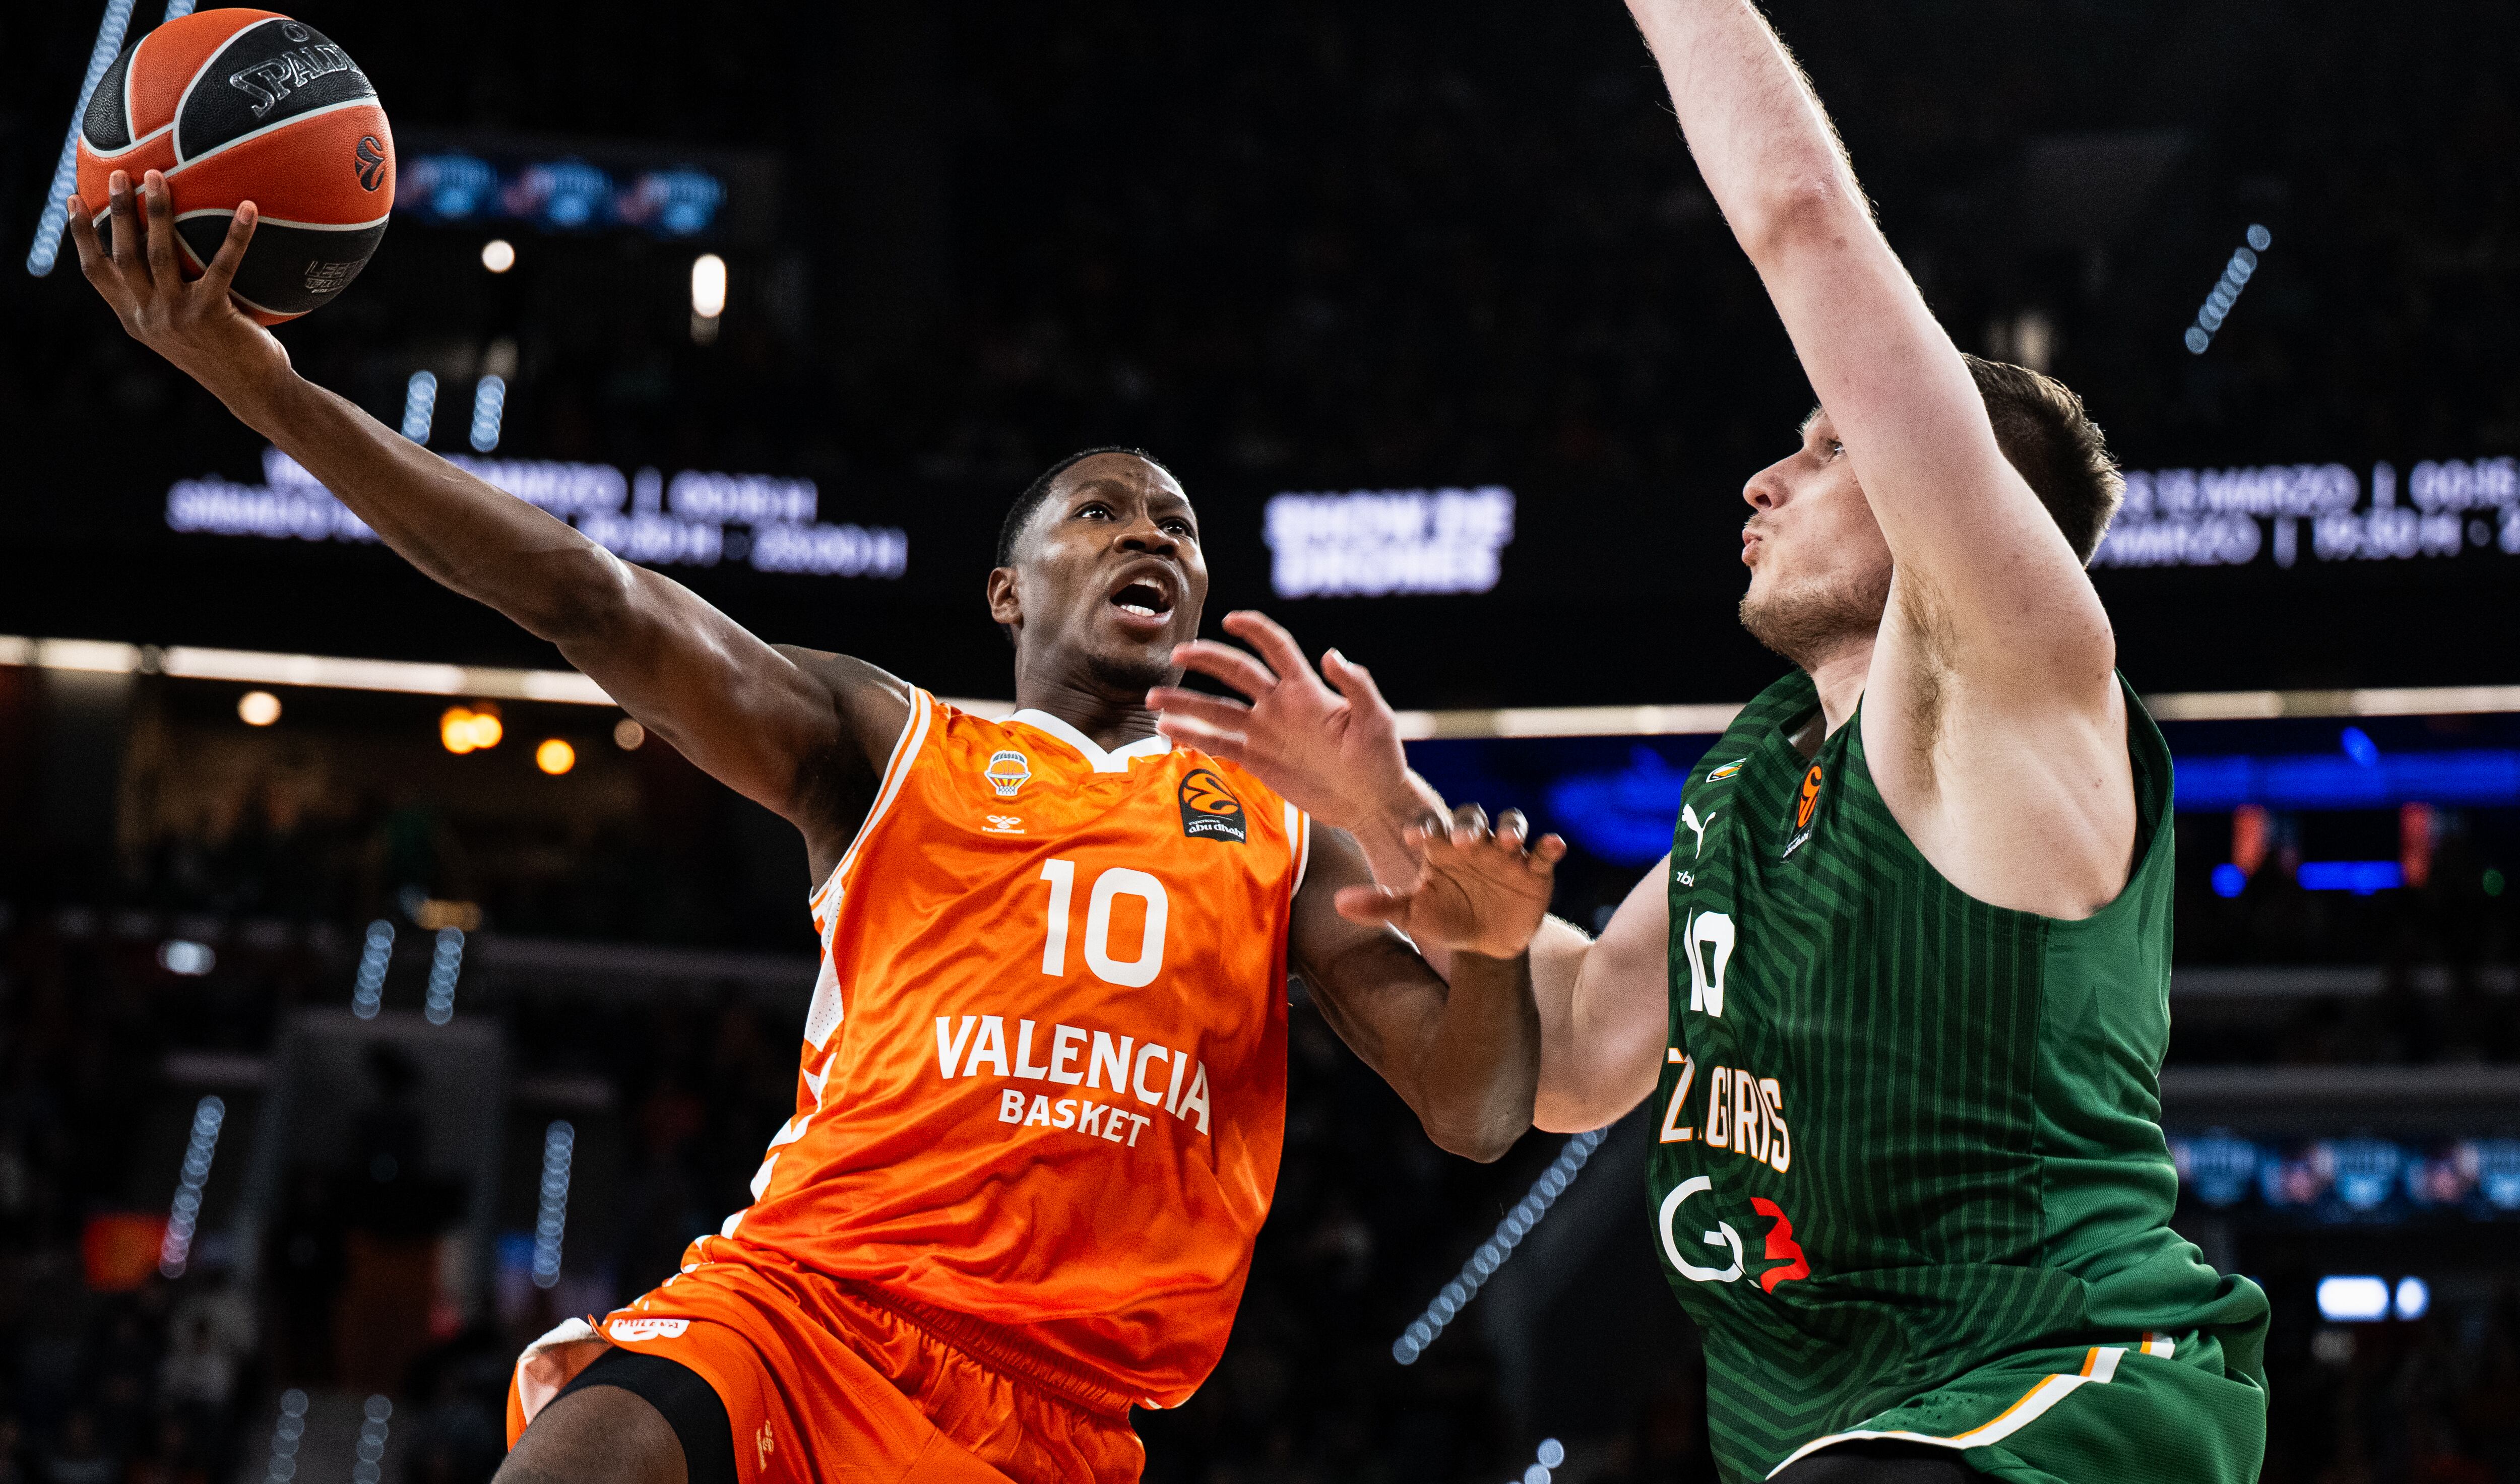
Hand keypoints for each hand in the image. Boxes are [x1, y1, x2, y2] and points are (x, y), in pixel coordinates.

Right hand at [68, 169, 290, 403]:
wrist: (254, 392)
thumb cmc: (226, 354)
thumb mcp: (183, 327)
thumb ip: (167, 297)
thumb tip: (168, 250)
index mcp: (135, 319)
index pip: (97, 272)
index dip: (82, 236)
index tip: (74, 200)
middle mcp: (148, 317)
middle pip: (123, 254)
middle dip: (118, 211)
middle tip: (119, 174)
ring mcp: (176, 316)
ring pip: (158, 254)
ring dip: (157, 213)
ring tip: (159, 177)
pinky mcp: (210, 315)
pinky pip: (222, 265)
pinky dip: (236, 235)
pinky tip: (248, 208)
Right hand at [1149, 610, 1410, 830]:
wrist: (1373, 802)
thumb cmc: (1382, 759)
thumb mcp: (1377, 720)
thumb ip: (1357, 686)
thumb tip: (1332, 654)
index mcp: (1307, 691)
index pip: (1276, 649)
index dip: (1255, 630)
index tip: (1231, 619)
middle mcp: (1280, 706)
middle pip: (1237, 673)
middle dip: (1207, 660)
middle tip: (1177, 654)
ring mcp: (1266, 732)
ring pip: (1219, 710)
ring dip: (1187, 703)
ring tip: (1153, 699)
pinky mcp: (1258, 761)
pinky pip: (1219, 745)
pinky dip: (1193, 737)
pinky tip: (1167, 731)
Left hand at [1337, 805, 1567, 959]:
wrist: (1484, 945)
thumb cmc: (1444, 919)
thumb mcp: (1411, 914)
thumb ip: (1378, 905)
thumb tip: (1339, 902)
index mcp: (1440, 847)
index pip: (1431, 826)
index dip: (1424, 828)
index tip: (1415, 838)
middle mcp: (1474, 842)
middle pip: (1471, 818)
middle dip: (1467, 824)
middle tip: (1463, 839)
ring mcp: (1505, 852)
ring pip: (1510, 823)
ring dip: (1510, 826)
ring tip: (1508, 839)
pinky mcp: (1533, 869)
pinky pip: (1543, 852)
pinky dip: (1549, 846)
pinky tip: (1552, 845)